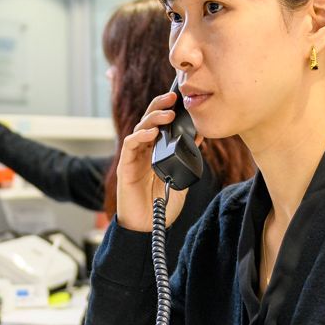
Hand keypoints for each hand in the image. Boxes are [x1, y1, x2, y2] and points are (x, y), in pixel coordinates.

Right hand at [116, 90, 188, 232]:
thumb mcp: (181, 178)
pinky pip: (130, 145)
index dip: (168, 110)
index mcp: (157, 151)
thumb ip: (187, 159)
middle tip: (172, 97)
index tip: (181, 99)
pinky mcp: (126, 166)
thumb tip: (199, 139)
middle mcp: (144, 150)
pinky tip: (152, 133)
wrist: (149, 227)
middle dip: (160, 106)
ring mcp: (134, 157)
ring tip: (167, 115)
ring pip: (140, 128)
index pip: (161, 124)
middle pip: (149, 120)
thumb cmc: (162, 204)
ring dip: (153, 119)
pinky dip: (141, 135)